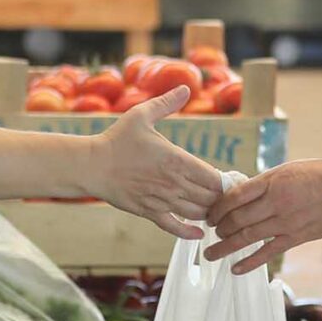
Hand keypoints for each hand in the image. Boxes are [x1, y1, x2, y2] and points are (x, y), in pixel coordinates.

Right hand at [94, 87, 224, 235]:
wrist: (91, 165)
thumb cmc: (116, 139)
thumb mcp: (141, 115)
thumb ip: (166, 103)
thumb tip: (185, 88)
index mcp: (177, 160)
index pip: (213, 177)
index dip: (225, 182)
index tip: (229, 180)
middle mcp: (173, 183)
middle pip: (210, 197)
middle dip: (220, 198)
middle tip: (226, 197)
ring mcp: (161, 200)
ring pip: (197, 213)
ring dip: (208, 213)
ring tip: (213, 209)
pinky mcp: (148, 212)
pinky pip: (174, 227)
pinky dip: (189, 231)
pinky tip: (199, 232)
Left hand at [205, 158, 321, 273]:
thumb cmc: (320, 175)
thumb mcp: (288, 170)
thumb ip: (264, 184)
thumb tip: (239, 196)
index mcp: (272, 181)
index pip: (235, 196)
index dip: (217, 207)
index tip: (210, 214)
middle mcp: (276, 202)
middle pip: (237, 218)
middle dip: (220, 227)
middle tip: (212, 231)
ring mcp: (286, 222)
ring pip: (247, 237)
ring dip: (226, 246)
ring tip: (211, 254)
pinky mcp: (296, 238)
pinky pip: (268, 253)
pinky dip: (249, 262)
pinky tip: (235, 269)